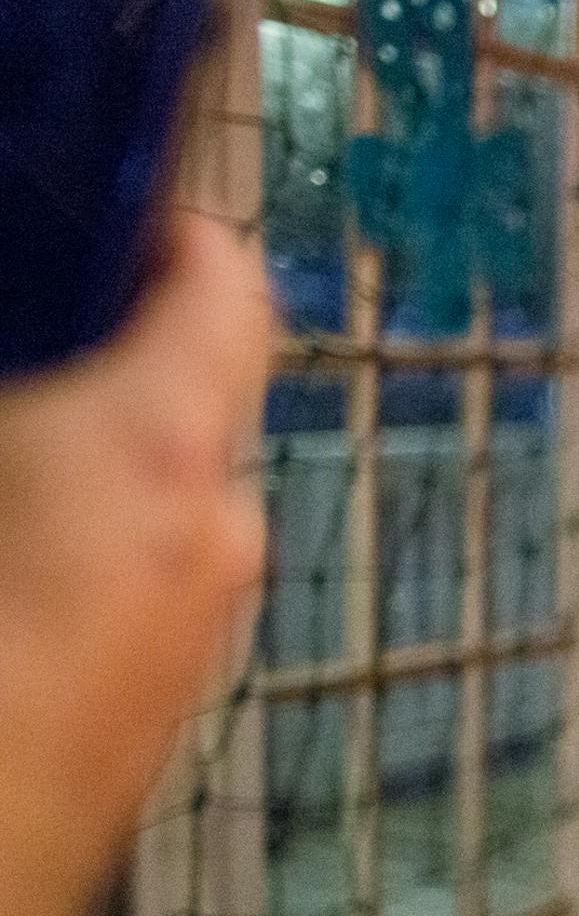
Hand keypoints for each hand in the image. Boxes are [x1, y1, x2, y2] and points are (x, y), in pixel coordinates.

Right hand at [0, 210, 271, 915]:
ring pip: (151, 497)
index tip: (112, 213)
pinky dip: (73, 550)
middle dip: (90, 365)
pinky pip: (129, 580)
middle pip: (180, 397)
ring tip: (11, 471)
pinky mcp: (156, 702)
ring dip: (79, 466)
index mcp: (158, 444)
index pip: (221, 288)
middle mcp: (213, 530)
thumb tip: (39, 401)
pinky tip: (8, 575)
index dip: (170, 236)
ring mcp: (196, 627)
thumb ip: (33, 388)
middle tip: (28, 359)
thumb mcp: (15, 452)